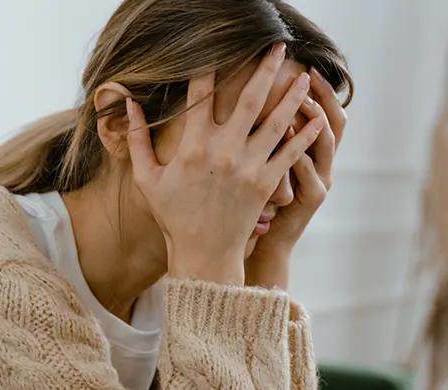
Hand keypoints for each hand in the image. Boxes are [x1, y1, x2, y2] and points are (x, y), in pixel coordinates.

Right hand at [125, 43, 324, 285]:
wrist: (203, 253)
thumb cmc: (173, 215)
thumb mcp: (146, 178)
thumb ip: (137, 140)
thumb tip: (128, 104)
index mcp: (193, 146)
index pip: (202, 94)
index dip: (209, 66)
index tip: (217, 48)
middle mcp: (224, 150)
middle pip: (250, 98)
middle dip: (266, 68)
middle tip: (279, 46)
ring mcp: (249, 166)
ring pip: (277, 121)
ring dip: (292, 95)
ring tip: (306, 75)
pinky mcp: (266, 183)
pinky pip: (291, 153)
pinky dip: (306, 135)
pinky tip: (318, 118)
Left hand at [245, 67, 347, 289]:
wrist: (262, 242)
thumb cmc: (257, 204)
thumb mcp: (265, 167)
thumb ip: (264, 139)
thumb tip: (254, 104)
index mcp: (310, 153)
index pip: (322, 113)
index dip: (319, 90)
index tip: (304, 66)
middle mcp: (321, 163)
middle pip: (334, 122)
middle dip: (323, 96)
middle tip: (307, 74)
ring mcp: (320, 180)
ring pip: (327, 144)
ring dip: (315, 120)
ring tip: (301, 100)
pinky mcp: (312, 199)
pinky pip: (309, 173)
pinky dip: (301, 154)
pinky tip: (288, 139)